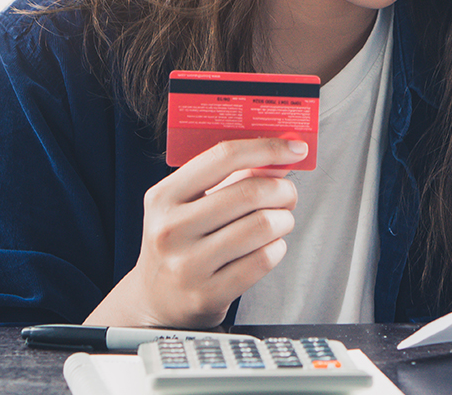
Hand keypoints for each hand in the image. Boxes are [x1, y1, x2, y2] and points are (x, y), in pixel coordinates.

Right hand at [85, 137, 306, 327]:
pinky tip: (269, 248)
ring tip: (279, 222)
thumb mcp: (191, 205)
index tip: (295, 149)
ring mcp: (187, 265)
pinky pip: (263, 260)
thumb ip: (234, 177)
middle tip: (288, 194)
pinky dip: (277, 249)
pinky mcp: (207, 294)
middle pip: (250, 192)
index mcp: (163, 196)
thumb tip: (281, 157)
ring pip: (262, 226)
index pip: (223, 157)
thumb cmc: (182, 243)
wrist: (156, 303)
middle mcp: (170, 229)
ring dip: (283, 220)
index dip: (266, 148)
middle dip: (282, 189)